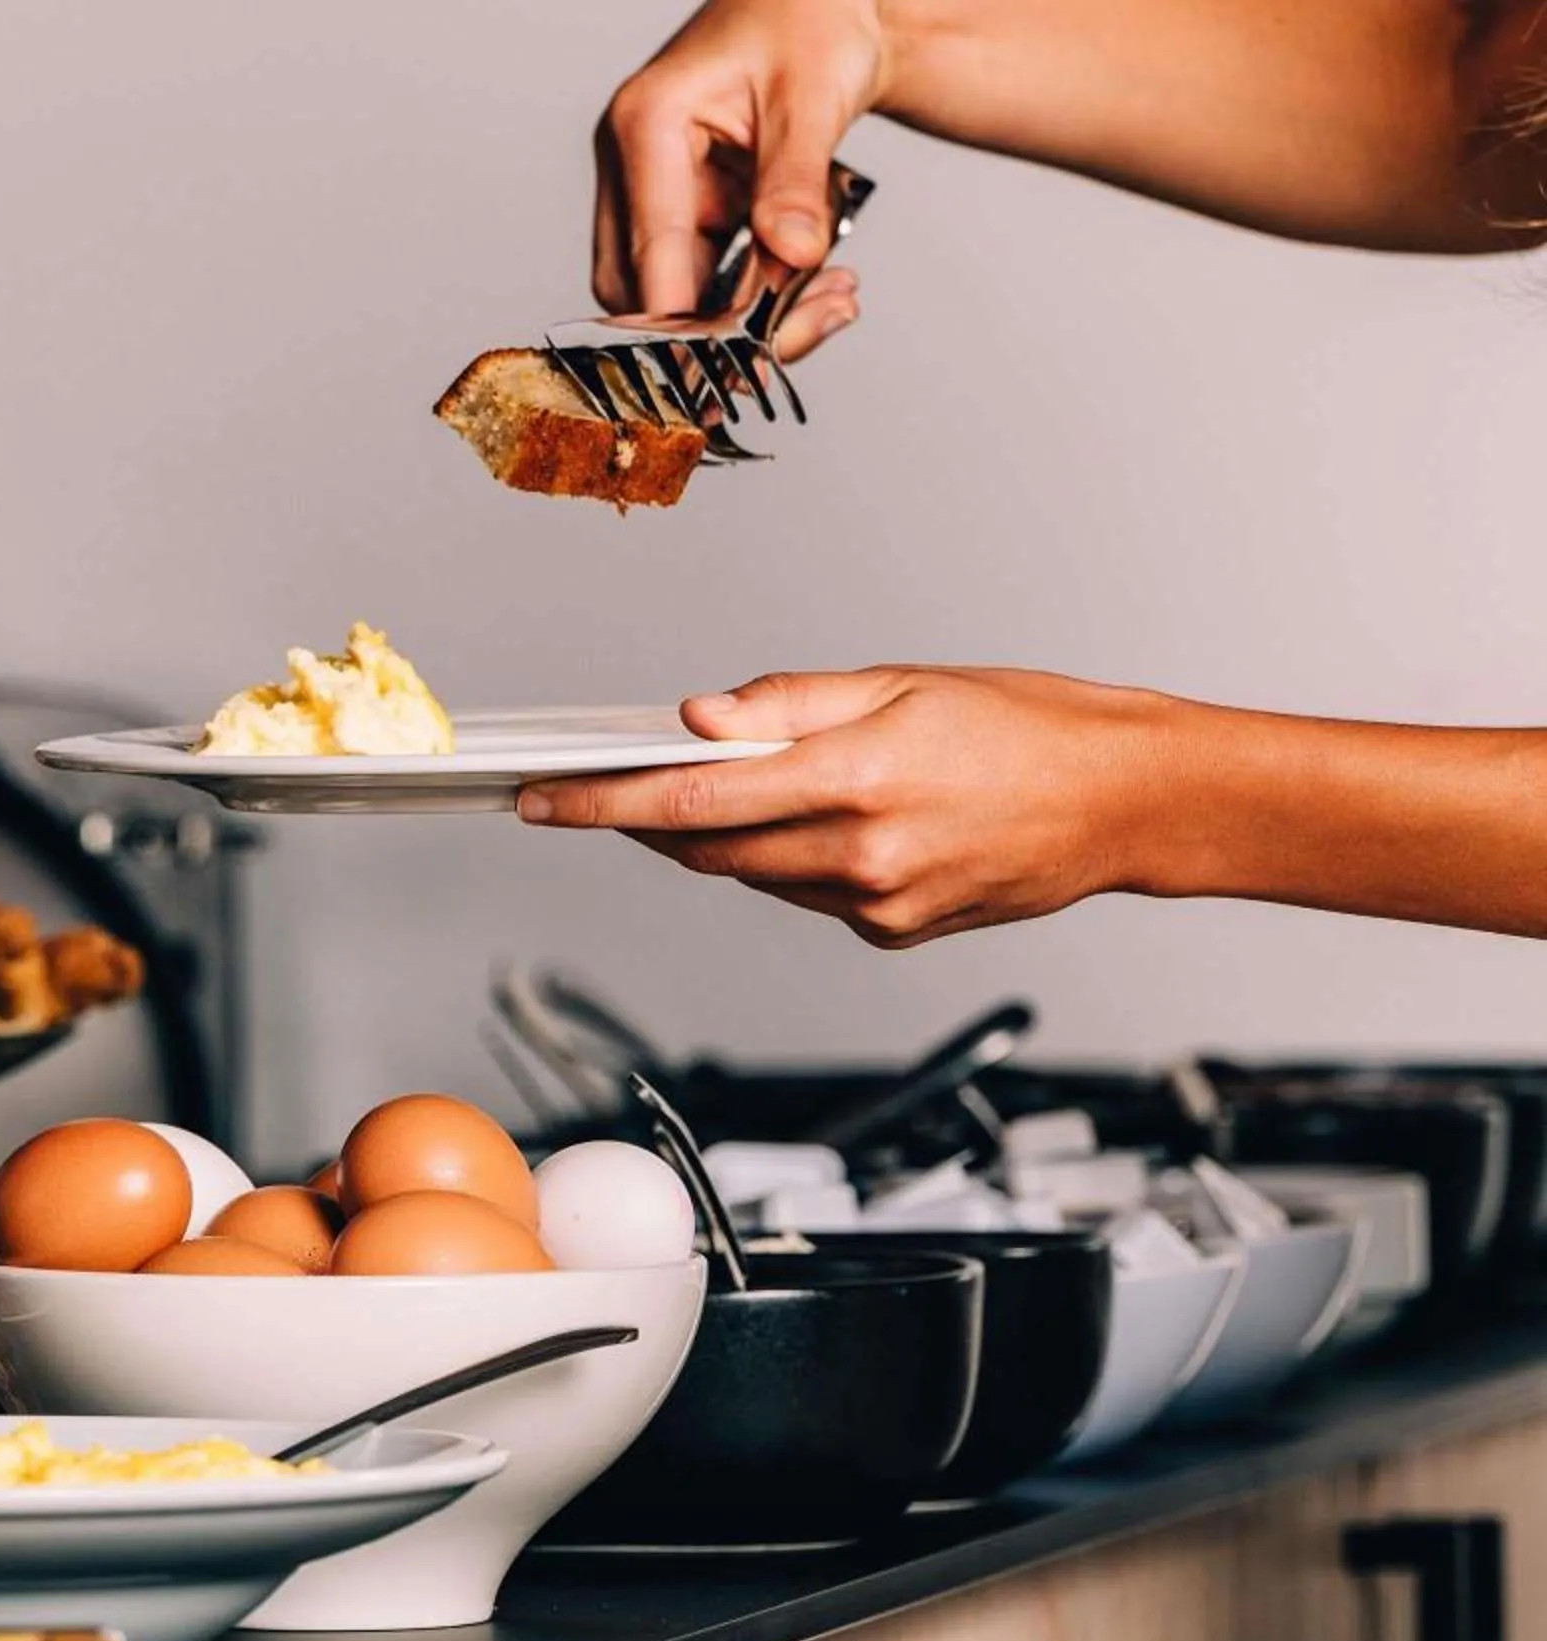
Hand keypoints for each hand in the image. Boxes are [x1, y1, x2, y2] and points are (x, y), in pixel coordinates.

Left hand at [518, 668, 1192, 947]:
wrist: (1128, 802)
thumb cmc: (1031, 727)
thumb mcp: (905, 682)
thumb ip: (791, 704)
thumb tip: (700, 717)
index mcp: (856, 778)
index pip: (691, 797)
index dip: (600, 803)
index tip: (540, 800)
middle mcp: (861, 854)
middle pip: (706, 846)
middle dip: (645, 819)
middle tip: (601, 787)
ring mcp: (878, 905)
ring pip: (753, 874)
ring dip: (723, 835)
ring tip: (736, 787)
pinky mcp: (894, 932)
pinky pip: (808, 895)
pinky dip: (793, 859)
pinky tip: (829, 824)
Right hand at [594, 0, 892, 358]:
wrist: (816, 1)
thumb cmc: (805, 17)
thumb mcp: (812, 94)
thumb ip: (797, 180)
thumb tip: (793, 256)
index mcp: (646, 124)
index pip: (653, 251)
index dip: (685, 324)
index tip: (729, 369)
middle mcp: (633, 165)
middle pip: (646, 290)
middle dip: (724, 330)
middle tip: (808, 330)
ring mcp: (652, 192)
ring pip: (677, 296)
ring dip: (750, 317)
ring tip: (832, 301)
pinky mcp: (682, 211)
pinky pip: (708, 279)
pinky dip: (760, 294)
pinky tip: (818, 287)